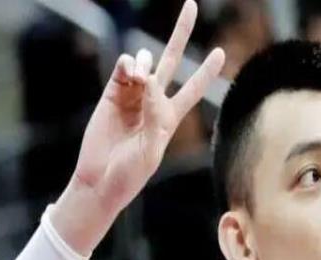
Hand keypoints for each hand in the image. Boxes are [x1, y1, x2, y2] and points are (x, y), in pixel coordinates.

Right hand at [51, 0, 224, 255]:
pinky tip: (130, 72)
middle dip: (180, 34)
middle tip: (191, 5)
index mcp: (168, 118)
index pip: (193, 90)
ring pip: (145, 63)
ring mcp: (132, 97)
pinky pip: (123, 69)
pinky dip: (128, 65)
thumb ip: (154, 115)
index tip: (220, 52)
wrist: (99, 181)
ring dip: (145, 62)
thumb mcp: (151, 150)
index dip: (206, 72)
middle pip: (171, 62)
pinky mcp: (111, 95)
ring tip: (139, 76)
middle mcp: (153, 103)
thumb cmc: (130, 174)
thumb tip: (151, 79)